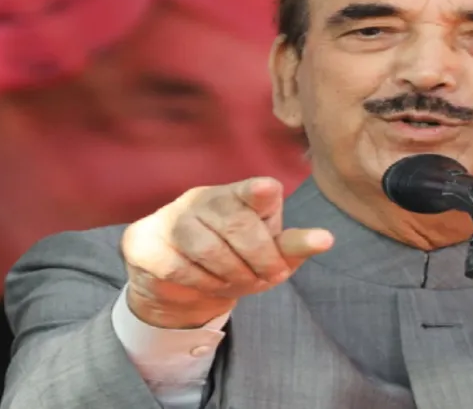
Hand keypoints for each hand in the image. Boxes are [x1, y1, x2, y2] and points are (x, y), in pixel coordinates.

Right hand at [122, 177, 333, 328]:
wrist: (181, 284)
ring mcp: (173, 216)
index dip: (258, 192)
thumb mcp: (270, 255)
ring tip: (240, 283)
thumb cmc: (236, 259)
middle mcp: (205, 198)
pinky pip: (179, 267)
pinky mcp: (146, 242)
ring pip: (209, 249)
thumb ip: (293, 246)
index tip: (266, 190)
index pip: (252, 189)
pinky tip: (208, 283)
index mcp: (240, 195)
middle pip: (238, 226)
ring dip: (232, 275)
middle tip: (269, 277)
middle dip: (260, 259)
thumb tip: (326, 239)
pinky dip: (201, 283)